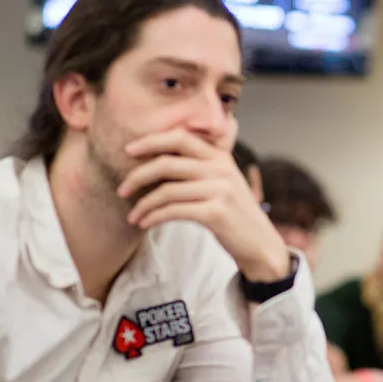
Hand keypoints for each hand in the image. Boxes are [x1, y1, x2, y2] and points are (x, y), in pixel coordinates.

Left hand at [117, 130, 289, 282]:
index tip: (129, 150)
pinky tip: (145, 223)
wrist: (260, 244)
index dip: (151, 141)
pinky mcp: (216, 212)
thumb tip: (160, 156)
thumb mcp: (223, 182)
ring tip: (133, 216)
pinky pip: (174, 211)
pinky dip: (154, 217)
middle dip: (137, 176)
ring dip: (143, 205)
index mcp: (220, 157)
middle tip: (122, 190)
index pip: (180, 137)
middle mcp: (221, 169)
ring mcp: (220, 190)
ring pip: (166, 191)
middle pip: (167, 164)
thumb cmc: (235, 214)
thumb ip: (201, 165)